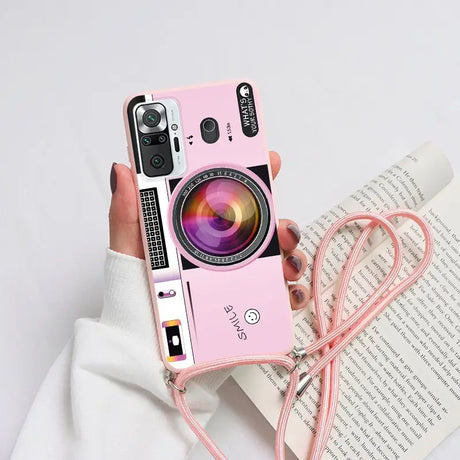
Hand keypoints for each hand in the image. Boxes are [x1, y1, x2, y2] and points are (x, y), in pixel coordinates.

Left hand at [109, 151, 309, 308]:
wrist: (144, 349)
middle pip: (261, 222)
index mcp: (196, 228)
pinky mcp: (248, 303)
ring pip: (276, 253)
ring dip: (289, 251)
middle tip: (279, 222)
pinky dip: (292, 290)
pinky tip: (288, 291)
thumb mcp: (129, 252)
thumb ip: (127, 214)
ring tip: (284, 260)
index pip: (226, 193)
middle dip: (277, 216)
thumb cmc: (135, 297)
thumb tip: (123, 169)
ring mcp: (238, 275)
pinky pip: (279, 293)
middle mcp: (222, 248)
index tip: (266, 157)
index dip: (249, 172)